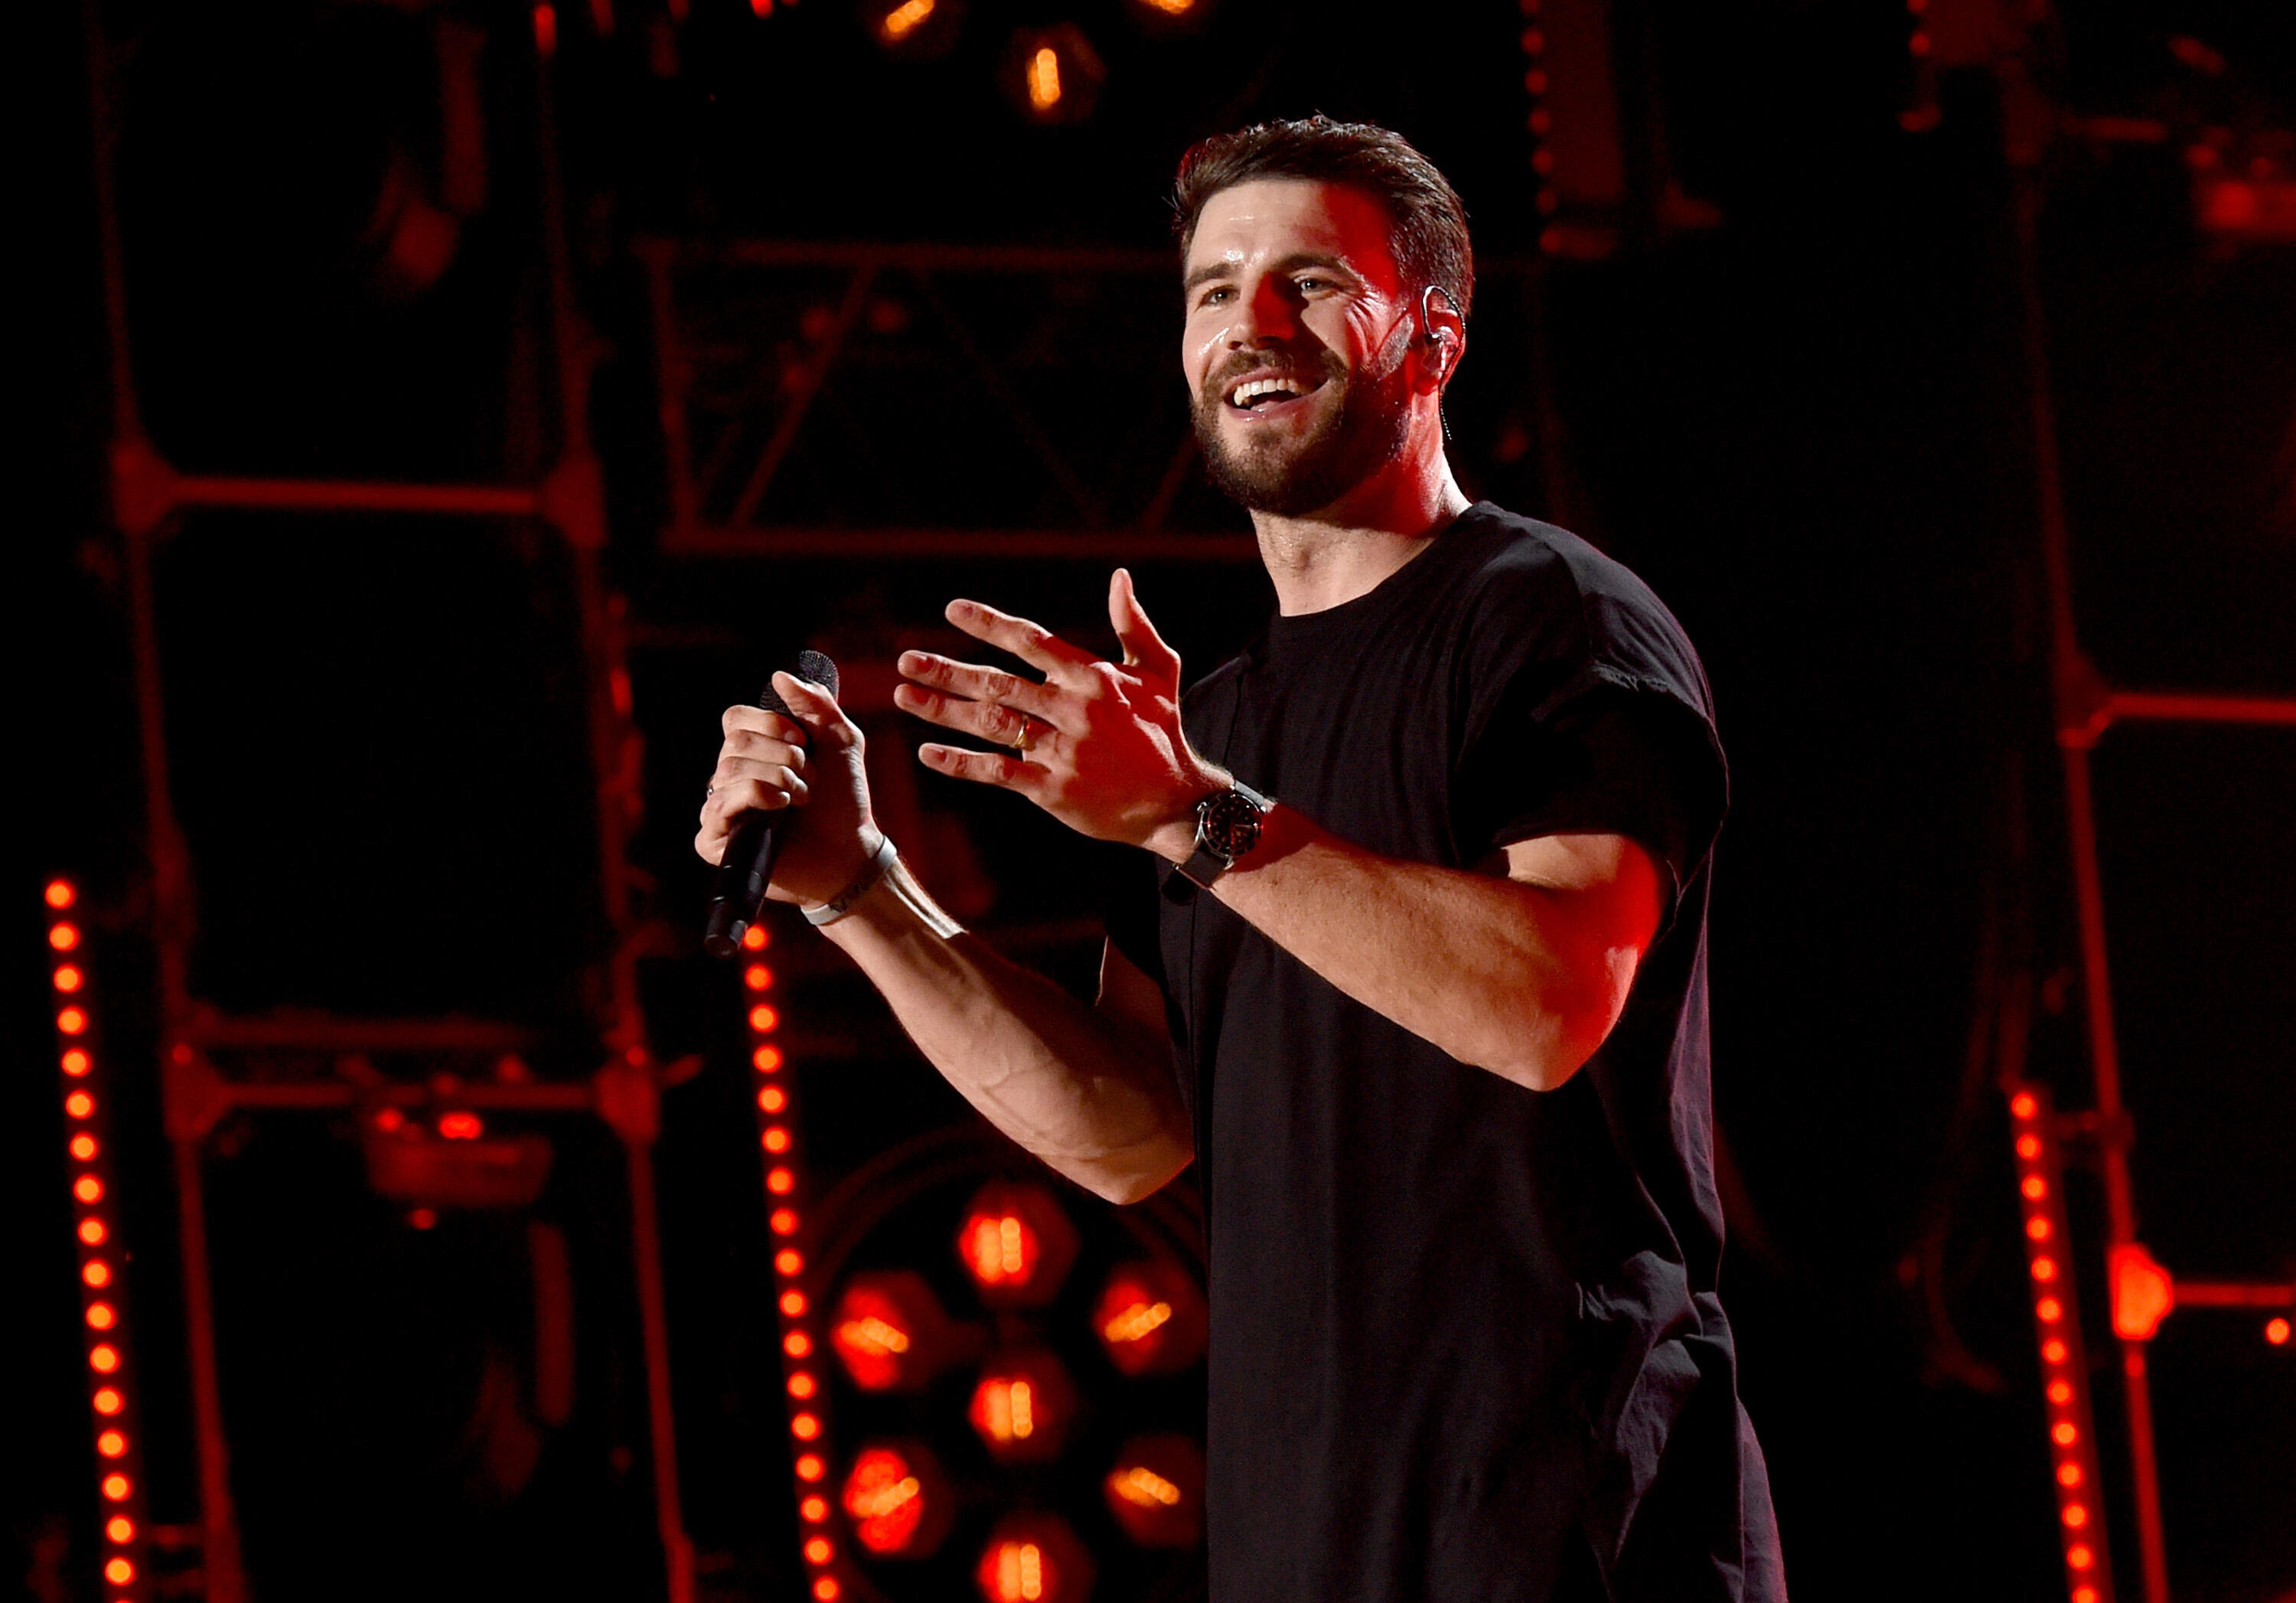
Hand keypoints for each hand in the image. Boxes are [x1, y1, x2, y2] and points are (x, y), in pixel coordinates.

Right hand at [695, 672, 881, 904]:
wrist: (851, 852)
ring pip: (728, 770)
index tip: (803, 741)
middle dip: (783, 756)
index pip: (734, 718)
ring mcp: (720, 809)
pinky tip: (781, 808)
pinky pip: (719, 803)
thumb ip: (816, 704)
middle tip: (809, 777)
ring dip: (778, 778)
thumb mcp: (841, 741)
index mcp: (753, 752)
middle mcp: (730, 778)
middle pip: (734, 743)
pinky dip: (757, 796)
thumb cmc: (844, 801)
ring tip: (802, 797)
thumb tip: (779, 675)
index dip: (770, 724)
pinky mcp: (715, 841)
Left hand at [895, 570, 1218, 860]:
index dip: (990, 623)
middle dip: (948, 671)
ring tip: (904, 695)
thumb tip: (1120, 577)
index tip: (952, 610)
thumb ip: (1133, 623)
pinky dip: (961, 764)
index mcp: (1092, 677)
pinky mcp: (1053, 789)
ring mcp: (1061, 751)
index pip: (1031, 641)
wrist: (1175, 800)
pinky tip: (929, 753)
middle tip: (905, 660)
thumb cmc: (1162, 730)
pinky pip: (998, 772)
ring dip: (943, 710)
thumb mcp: (1157, 671)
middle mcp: (1073, 709)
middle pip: (998, 683)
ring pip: (991, 724)